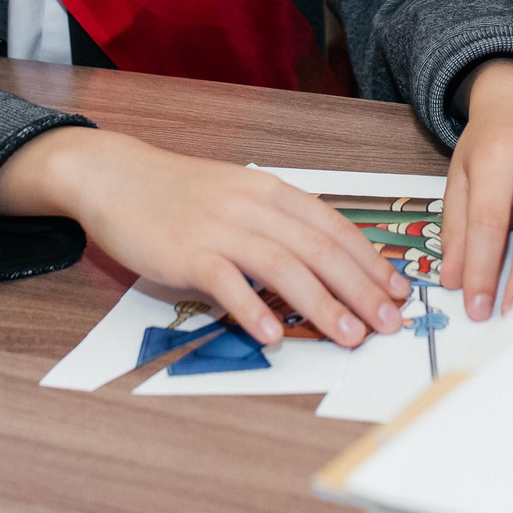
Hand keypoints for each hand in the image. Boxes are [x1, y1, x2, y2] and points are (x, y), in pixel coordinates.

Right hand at [0, 128, 408, 346]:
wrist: (114, 176)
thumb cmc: (178, 192)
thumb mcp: (237, 195)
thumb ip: (275, 224)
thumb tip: (320, 265)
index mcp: (271, 191)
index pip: (333, 226)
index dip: (370, 260)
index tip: (397, 290)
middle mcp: (252, 206)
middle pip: (319, 249)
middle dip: (361, 288)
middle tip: (388, 323)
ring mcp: (219, 228)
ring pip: (284, 267)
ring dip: (322, 304)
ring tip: (349, 336)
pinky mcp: (186, 251)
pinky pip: (228, 283)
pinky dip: (254, 310)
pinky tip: (275, 336)